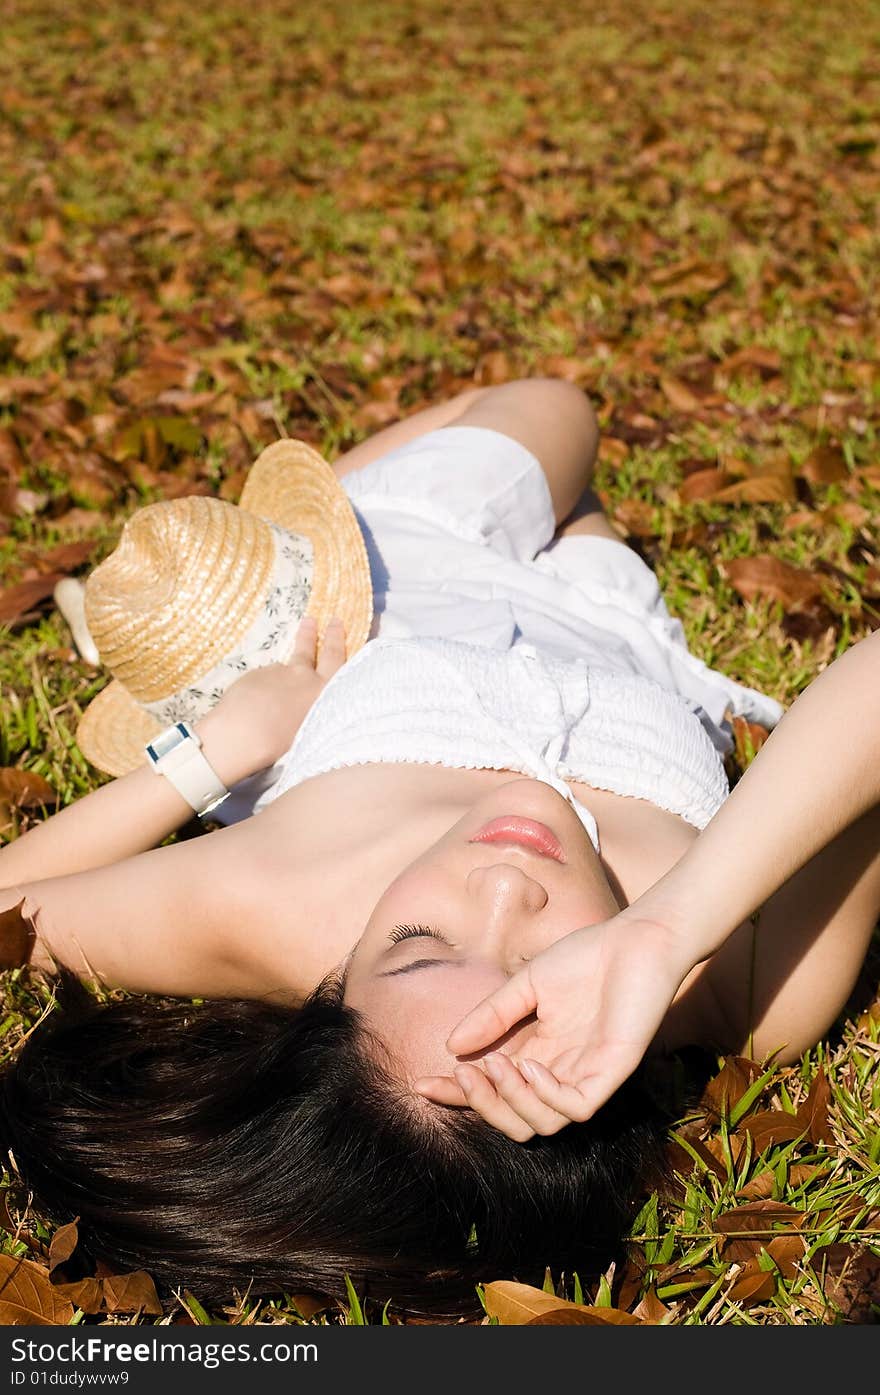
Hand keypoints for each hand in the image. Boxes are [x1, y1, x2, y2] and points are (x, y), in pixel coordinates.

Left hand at [196, 616, 346, 784]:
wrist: (243, 733)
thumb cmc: (282, 742)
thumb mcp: (311, 728)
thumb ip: (313, 708)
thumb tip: (304, 702)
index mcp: (323, 691)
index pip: (336, 659)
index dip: (337, 639)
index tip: (336, 622)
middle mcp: (303, 677)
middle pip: (309, 650)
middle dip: (313, 634)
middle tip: (313, 619)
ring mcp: (278, 672)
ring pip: (284, 667)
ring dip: (285, 666)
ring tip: (275, 669)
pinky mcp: (256, 674)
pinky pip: (264, 678)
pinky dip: (264, 686)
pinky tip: (257, 700)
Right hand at [414, 916, 690, 1141]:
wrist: (633, 940)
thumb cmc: (585, 958)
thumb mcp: (525, 986)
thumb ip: (492, 1016)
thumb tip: (450, 1046)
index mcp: (538, 1055)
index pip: (493, 1088)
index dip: (457, 1094)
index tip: (421, 1085)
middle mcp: (561, 1074)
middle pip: (514, 1119)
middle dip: (481, 1104)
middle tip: (462, 1074)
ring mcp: (587, 1076)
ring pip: (541, 1124)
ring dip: (510, 1099)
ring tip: (497, 1065)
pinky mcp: (612, 1072)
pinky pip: (575, 1108)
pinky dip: (546, 1094)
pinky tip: (529, 1064)